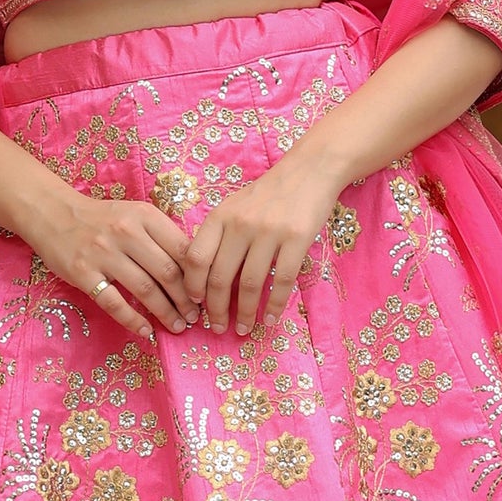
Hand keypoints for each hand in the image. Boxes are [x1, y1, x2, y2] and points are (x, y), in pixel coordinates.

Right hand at [23, 184, 195, 340]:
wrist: (53, 213)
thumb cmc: (102, 218)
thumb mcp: (135, 215)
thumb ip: (162, 236)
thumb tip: (195, 270)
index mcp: (145, 216)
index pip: (183, 250)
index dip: (199, 276)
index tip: (207, 294)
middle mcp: (126, 232)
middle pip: (167, 272)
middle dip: (187, 300)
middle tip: (196, 317)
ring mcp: (103, 253)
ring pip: (145, 289)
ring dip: (166, 313)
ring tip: (178, 326)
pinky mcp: (83, 273)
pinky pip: (114, 302)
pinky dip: (133, 320)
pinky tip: (145, 331)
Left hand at [184, 147, 345, 335]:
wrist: (309, 171)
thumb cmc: (267, 195)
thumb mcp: (233, 208)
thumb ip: (217, 237)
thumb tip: (202, 280)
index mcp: (220, 217)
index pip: (196, 258)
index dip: (192, 286)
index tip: (195, 304)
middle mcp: (240, 224)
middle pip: (219, 277)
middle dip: (216, 310)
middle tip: (217, 328)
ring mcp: (269, 232)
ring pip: (249, 284)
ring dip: (245, 313)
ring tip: (244, 329)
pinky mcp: (296, 239)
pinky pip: (281, 281)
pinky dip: (274, 305)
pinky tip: (270, 319)